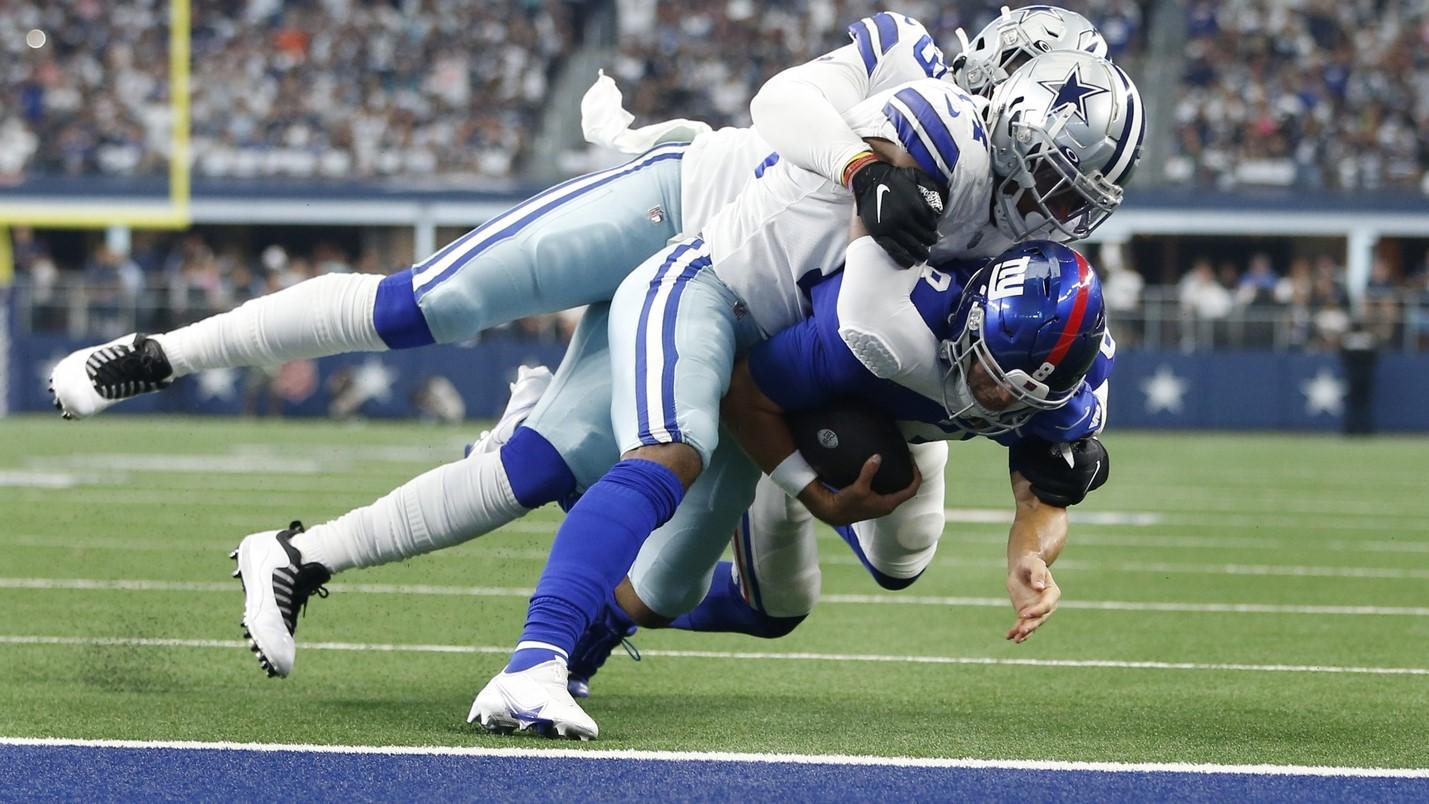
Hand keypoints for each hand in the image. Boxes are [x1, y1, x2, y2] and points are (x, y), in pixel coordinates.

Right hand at [798, 454, 920, 525]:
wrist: (834, 512)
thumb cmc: (847, 503)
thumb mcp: (858, 487)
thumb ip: (868, 472)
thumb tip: (877, 457)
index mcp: (889, 504)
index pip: (911, 490)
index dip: (916, 477)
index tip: (913, 463)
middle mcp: (888, 505)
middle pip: (907, 490)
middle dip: (910, 475)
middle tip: (907, 460)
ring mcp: (882, 505)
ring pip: (898, 491)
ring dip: (901, 479)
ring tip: (899, 464)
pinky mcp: (875, 502)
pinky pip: (890, 491)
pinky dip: (892, 481)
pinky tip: (886, 472)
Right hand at [849, 161, 944, 267]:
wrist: (869, 179)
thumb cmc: (893, 177)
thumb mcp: (916, 176)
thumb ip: (930, 188)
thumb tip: (939, 206)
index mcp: (915, 206)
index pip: (931, 224)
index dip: (933, 229)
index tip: (932, 231)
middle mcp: (905, 218)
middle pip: (923, 237)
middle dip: (929, 241)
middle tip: (929, 243)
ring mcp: (892, 227)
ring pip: (911, 246)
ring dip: (920, 253)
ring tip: (923, 256)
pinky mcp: (879, 234)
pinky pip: (894, 251)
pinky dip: (903, 259)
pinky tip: (909, 263)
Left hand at [1005, 554, 1060, 642]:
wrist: (1023, 567)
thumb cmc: (1031, 563)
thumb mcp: (1034, 564)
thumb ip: (1037, 574)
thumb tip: (1039, 587)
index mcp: (1052, 593)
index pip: (1046, 605)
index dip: (1037, 611)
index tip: (1024, 614)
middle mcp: (1047, 605)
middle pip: (1040, 619)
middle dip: (1031, 626)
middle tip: (1022, 631)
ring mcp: (1036, 611)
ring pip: (1031, 625)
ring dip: (1024, 633)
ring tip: (1016, 639)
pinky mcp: (1025, 613)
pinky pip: (1021, 625)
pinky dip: (1015, 631)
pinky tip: (1008, 637)